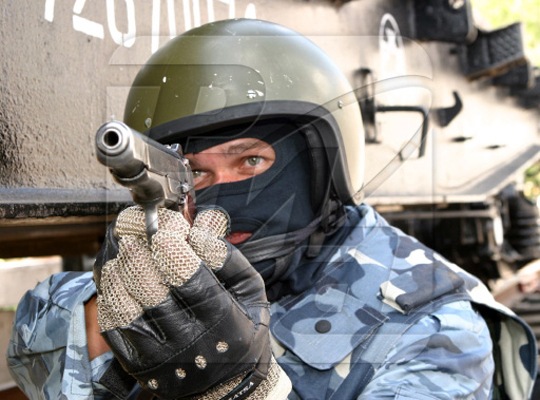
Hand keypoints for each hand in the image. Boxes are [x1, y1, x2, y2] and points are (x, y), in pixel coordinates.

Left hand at [94, 206, 274, 398]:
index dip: (174, 251)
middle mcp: (188, 343)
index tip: (166, 228)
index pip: (192, 282)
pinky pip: (113, 324)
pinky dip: (110, 293)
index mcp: (223, 323)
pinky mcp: (136, 363)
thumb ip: (228, 257)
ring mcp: (158, 356)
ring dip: (120, 270)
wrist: (226, 387)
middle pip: (153, 293)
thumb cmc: (241, 330)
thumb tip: (200, 225)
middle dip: (141, 254)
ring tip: (125, 248)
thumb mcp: (251, 292)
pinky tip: (116, 273)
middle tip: (137, 231)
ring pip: (126, 308)